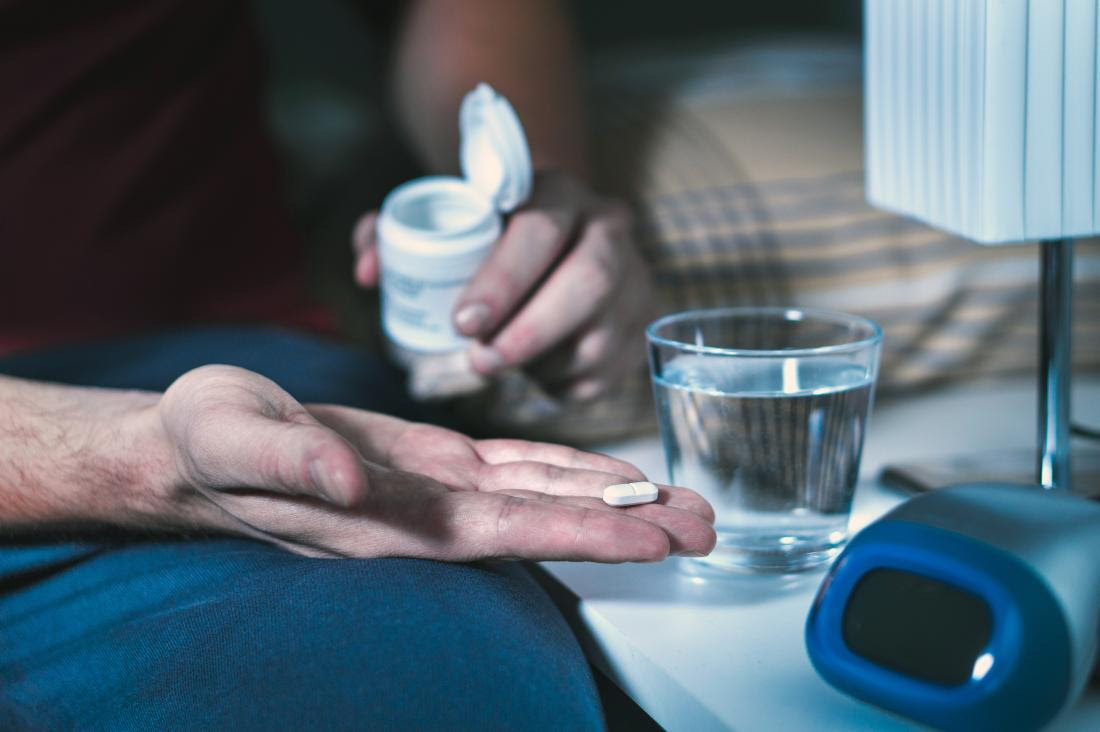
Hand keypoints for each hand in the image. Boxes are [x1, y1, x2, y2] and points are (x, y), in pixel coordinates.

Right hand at [150, 365, 714, 561]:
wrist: (191, 444)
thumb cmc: (204, 441)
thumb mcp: (230, 435)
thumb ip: (290, 460)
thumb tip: (351, 479)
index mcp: (388, 519)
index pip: (503, 531)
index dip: (580, 533)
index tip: (651, 540)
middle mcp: (426, 514)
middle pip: (546, 521)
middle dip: (628, 526)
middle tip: (708, 527)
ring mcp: (434, 489)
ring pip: (543, 494)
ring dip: (616, 499)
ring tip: (684, 505)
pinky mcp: (432, 461)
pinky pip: (514, 467)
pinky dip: (568, 468)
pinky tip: (612, 474)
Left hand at [353, 172, 655, 400]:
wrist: (551, 236)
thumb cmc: (485, 236)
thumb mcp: (442, 222)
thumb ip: (393, 236)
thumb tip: (369, 271)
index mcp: (558, 192)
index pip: (540, 231)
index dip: (503, 280)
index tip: (461, 323)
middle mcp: (609, 227)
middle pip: (588, 281)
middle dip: (530, 331)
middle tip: (479, 361)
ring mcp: (635, 277)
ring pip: (604, 333)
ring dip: (546, 363)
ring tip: (501, 367)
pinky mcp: (642, 324)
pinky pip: (610, 369)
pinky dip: (567, 385)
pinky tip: (537, 375)